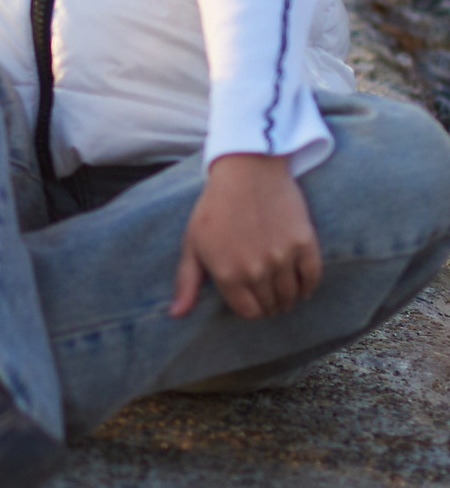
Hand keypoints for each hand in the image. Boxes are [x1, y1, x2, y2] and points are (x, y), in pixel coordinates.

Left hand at [172, 153, 320, 318]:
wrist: (247, 172)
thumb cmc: (214, 207)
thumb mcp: (192, 243)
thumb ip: (186, 282)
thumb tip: (176, 315)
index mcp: (226, 273)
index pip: (248, 312)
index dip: (251, 311)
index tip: (252, 304)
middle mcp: (256, 270)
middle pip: (271, 306)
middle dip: (269, 306)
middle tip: (268, 299)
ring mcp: (282, 258)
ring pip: (292, 296)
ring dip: (288, 300)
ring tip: (284, 295)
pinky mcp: (305, 244)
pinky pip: (312, 278)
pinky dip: (308, 287)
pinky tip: (301, 287)